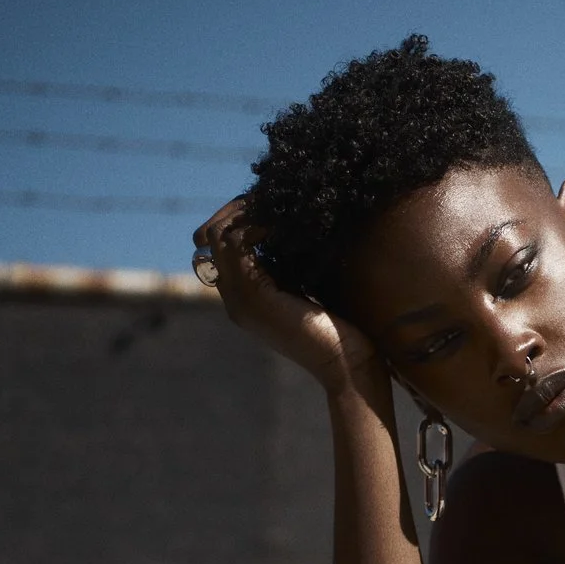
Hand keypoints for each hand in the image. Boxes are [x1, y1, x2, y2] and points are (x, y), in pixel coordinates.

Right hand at [192, 198, 380, 392]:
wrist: (348, 366)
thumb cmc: (343, 332)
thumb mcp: (311, 290)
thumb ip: (293, 268)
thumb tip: (293, 229)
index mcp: (246, 300)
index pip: (225, 247)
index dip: (244, 219)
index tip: (273, 205)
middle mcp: (235, 300)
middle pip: (216, 237)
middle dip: (242, 210)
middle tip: (273, 197)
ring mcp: (239, 298)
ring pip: (221, 235)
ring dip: (250, 212)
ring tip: (281, 204)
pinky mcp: (253, 294)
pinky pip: (238, 242)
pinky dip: (259, 223)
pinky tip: (286, 220)